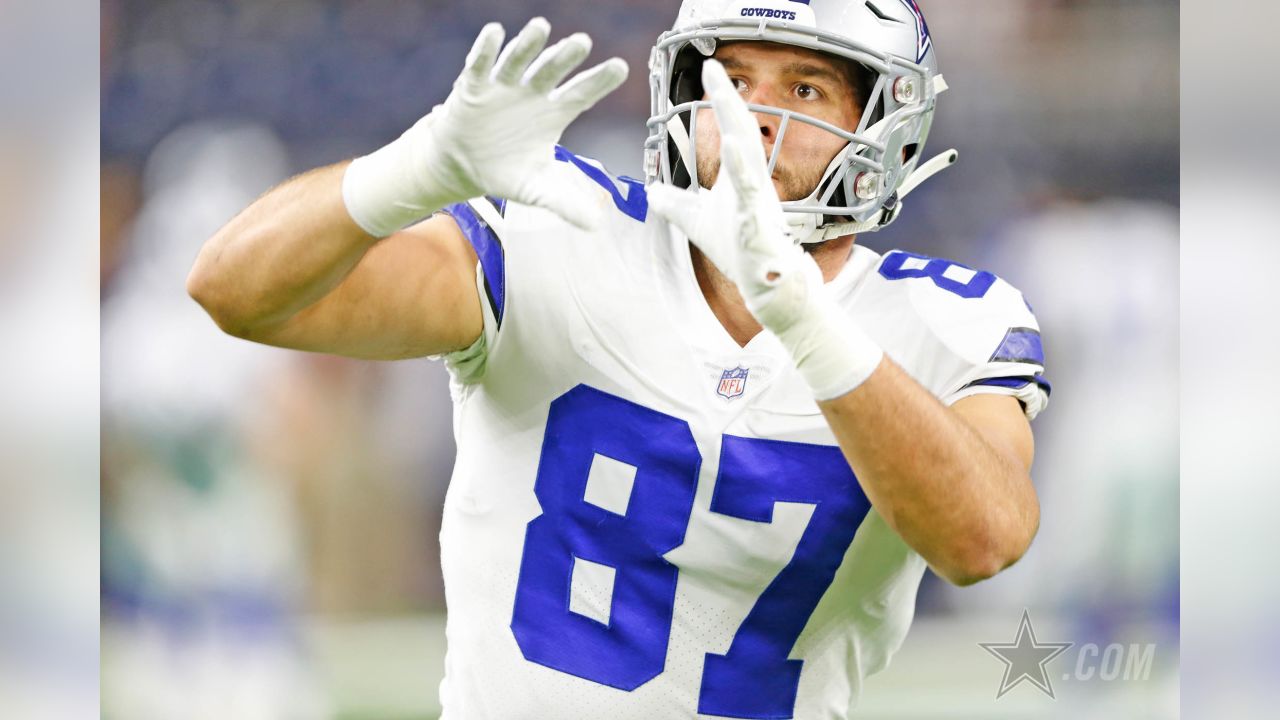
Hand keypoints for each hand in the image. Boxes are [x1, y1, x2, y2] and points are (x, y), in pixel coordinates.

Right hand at [343, 18, 627, 235]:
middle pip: (552, 71)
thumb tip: (596, 225)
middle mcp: (532, 93)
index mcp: (553, 113)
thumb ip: (565, 203)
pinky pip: (480, 65)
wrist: (463, 167)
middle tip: (583, 42)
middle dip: (566, 57)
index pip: (581, 94)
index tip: (621, 66)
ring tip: (541, 28)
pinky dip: (486, 50)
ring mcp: (503, 86)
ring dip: (528, 45)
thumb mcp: (537, 189)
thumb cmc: (506, 169)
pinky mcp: (473, 87)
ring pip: (518, 61)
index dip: (600, 81)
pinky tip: (495, 33)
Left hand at [648, 59, 883, 399]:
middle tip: (715, 70)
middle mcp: (751, 183)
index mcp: (739, 176)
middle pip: (742, 133)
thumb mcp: (696, 221)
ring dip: (738, 132)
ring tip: (727, 102)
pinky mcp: (756, 228)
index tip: (709, 67)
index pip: (730, 128)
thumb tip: (650, 191)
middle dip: (729, 100)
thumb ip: (674, 203)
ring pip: (749, 162)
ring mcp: (757, 204)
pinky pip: (751, 199)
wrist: (767, 284)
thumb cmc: (738, 249)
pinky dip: (742, 177)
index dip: (721, 98)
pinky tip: (736, 154)